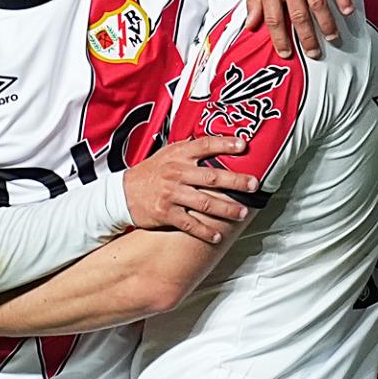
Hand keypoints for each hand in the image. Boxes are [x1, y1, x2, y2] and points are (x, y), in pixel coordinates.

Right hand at [123, 136, 257, 242]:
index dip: (225, 144)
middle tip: (254, 184)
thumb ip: (189, 149)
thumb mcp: (167, 154)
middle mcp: (176, 173)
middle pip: (211, 177)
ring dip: (226, 209)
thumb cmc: (150, 172)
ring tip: (242, 213)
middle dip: (235, 181)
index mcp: (178, 155)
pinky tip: (218, 236)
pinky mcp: (166, 213)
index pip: (204, 145)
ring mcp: (171, 194)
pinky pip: (189, 224)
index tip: (244, 145)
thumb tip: (216, 142)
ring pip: (204, 203)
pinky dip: (205, 231)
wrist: (123, 193)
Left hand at [243, 0, 354, 59]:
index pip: (273, 18)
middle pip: (298, 16)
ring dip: (327, 24)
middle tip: (314, 53)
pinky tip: (347, 11)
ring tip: (332, 38)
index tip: (287, 53)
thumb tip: (249, 24)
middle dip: (307, 38)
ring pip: (317, 3)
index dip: (280, 39)